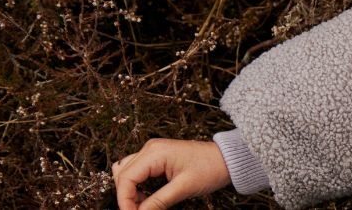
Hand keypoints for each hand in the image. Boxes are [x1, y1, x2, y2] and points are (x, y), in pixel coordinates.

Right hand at [112, 139, 230, 209]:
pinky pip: (137, 171)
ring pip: (127, 172)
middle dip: (126, 197)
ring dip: (129, 191)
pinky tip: (145, 199)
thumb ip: (158, 202)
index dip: (124, 200)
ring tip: (142, 207)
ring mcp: (153, 151)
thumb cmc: (211, 169)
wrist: (228, 159)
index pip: (126, 178)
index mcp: (155, 153)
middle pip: (123, 175)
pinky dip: (136, 186)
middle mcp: (150, 149)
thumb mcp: (184, 188)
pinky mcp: (158, 157)